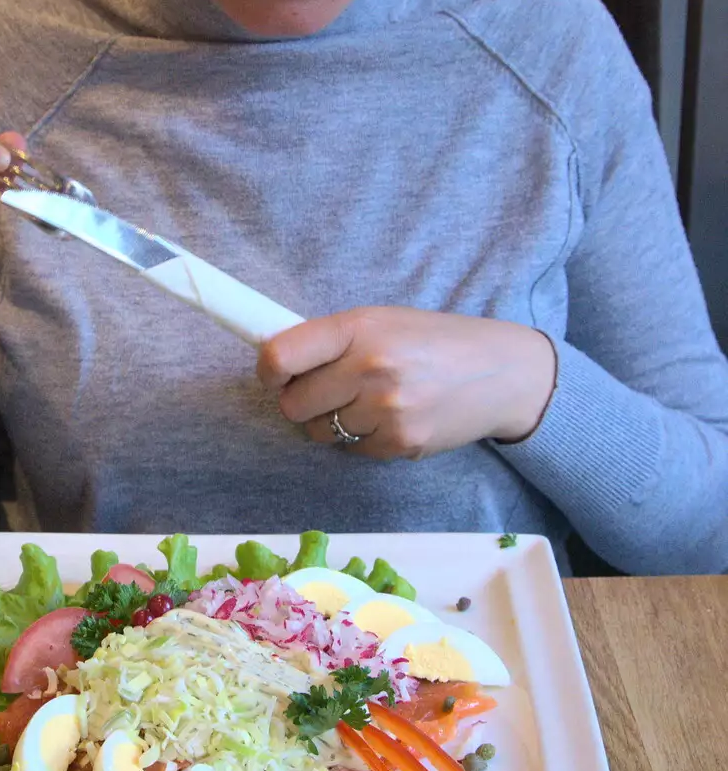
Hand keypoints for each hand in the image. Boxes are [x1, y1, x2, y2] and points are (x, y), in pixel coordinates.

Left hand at [257, 306, 556, 458]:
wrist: (501, 372)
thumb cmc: (433, 341)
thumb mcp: (382, 321)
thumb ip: (332, 339)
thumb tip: (274, 361)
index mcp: (359, 327)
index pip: (281, 355)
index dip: (268, 369)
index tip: (274, 373)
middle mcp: (370, 367)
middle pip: (293, 403)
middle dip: (301, 400)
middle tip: (326, 389)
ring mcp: (386, 409)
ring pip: (319, 431)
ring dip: (330, 421)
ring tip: (364, 401)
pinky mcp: (400, 443)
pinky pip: (352, 449)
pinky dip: (362, 438)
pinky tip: (390, 417)